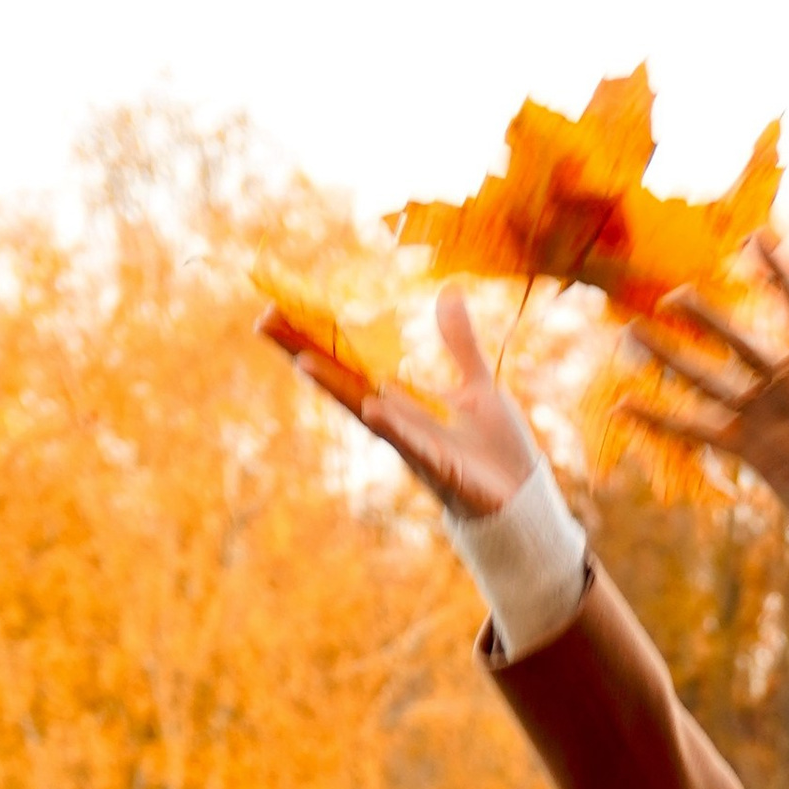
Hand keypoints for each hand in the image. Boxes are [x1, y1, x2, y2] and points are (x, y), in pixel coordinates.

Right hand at [270, 285, 537, 520]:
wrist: (522, 496)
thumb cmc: (494, 450)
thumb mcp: (477, 385)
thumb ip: (458, 342)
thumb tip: (449, 291)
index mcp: (403, 399)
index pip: (351, 360)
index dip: (318, 334)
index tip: (278, 306)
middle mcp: (398, 421)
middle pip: (343, 380)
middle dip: (306, 352)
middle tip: (266, 322)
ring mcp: (415, 445)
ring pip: (367, 412)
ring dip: (336, 388)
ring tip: (302, 362)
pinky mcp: (442, 468)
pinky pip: (412, 445)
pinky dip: (393, 428)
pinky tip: (372, 409)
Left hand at [621, 236, 788, 552]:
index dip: (778, 271)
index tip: (755, 238)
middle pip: (743, 348)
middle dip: (708, 319)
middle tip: (675, 293)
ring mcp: (769, 425)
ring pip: (710, 385)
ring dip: (668, 358)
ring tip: (632, 330)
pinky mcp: (751, 454)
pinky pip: (697, 432)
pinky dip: (659, 418)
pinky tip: (622, 403)